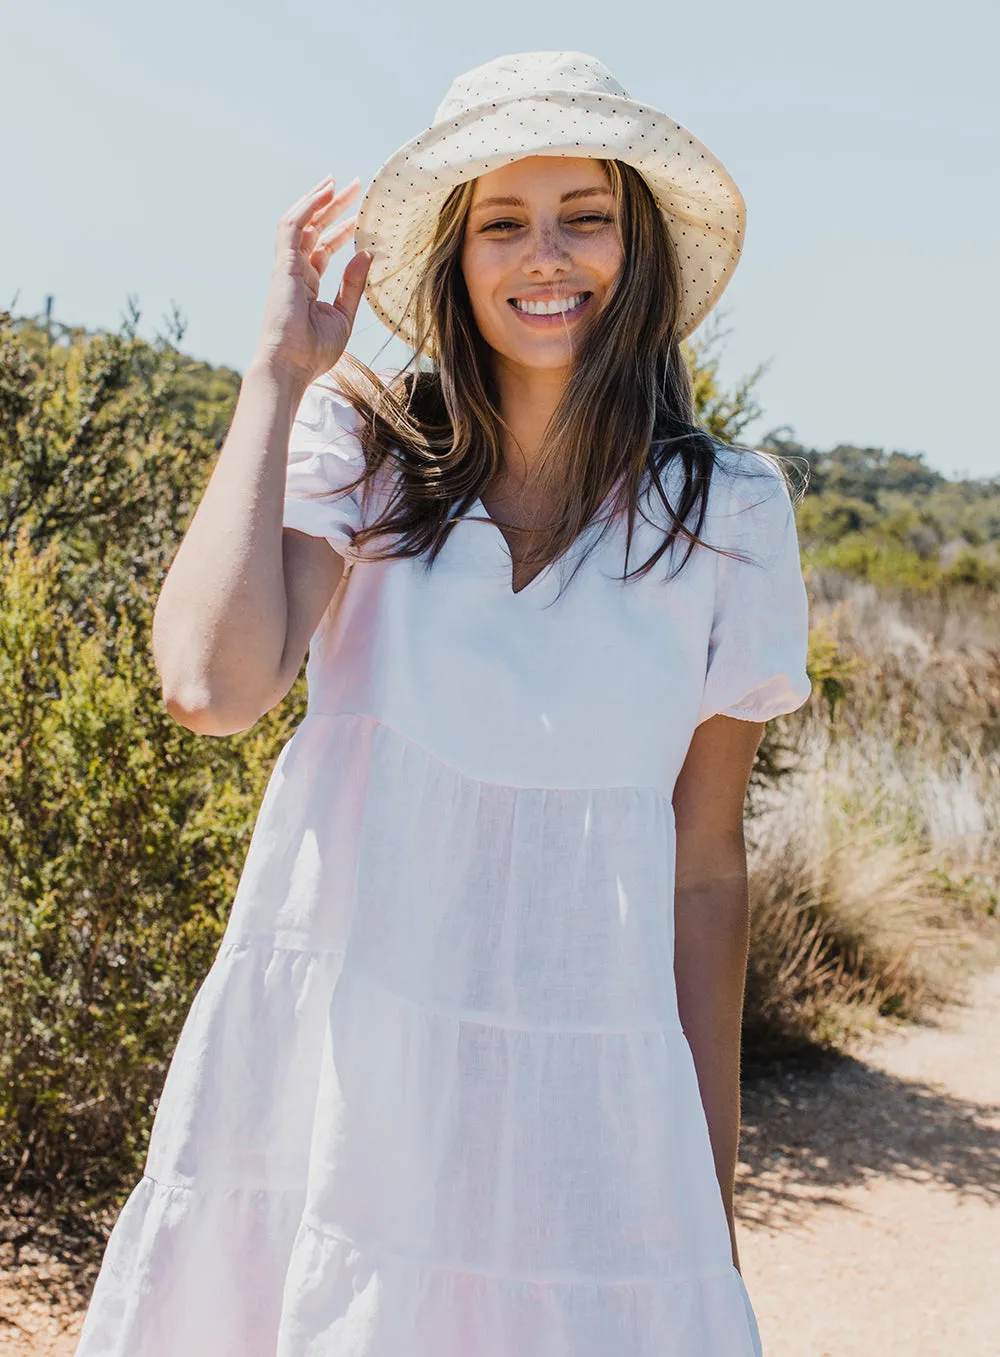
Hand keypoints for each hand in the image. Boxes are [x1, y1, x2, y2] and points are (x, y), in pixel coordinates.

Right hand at [252, 174, 372, 385]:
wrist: (291, 366)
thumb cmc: (314, 351)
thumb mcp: (344, 315)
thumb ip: (353, 284)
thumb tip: (367, 253)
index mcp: (307, 284)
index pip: (324, 249)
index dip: (340, 230)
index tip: (359, 216)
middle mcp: (296, 272)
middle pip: (314, 230)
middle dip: (333, 208)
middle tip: (355, 188)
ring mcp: (287, 267)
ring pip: (302, 222)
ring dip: (320, 200)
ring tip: (339, 183)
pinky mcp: (283, 264)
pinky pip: (293, 225)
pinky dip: (309, 206)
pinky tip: (326, 192)